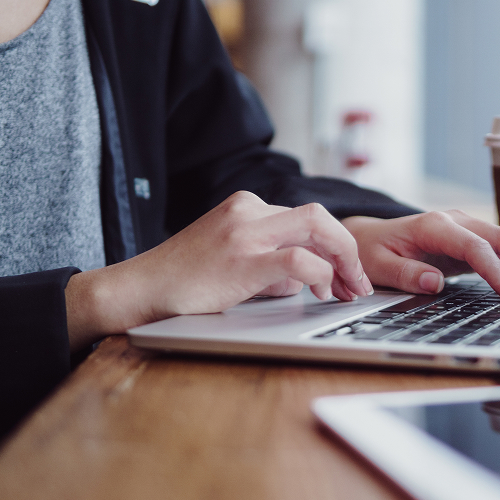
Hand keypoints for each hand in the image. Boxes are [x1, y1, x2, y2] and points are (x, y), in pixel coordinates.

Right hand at [66, 192, 371, 348]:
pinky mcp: (242, 259)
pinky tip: (319, 292)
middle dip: (349, 250)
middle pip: (319, 217)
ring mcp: (245, 231)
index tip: (347, 274)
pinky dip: (320, 275)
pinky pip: (299, 260)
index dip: (335, 247)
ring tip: (347, 290)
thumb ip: (272, 264)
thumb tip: (306, 279)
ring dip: (343, 262)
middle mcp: (249, 210)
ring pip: (316, 229)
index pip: (308, 219)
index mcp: (247, 207)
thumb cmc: (184, 282)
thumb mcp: (235, 262)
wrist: (140, 290)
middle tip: (358, 283)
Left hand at [342, 211, 499, 300]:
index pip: (475, 246)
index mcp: (434, 225)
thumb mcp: (377, 265)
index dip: (497, 271)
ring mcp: (468, 227)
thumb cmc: (371, 251)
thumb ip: (404, 274)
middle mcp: (456, 221)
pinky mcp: (473, 239)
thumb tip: (434, 282)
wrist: (368, 236)